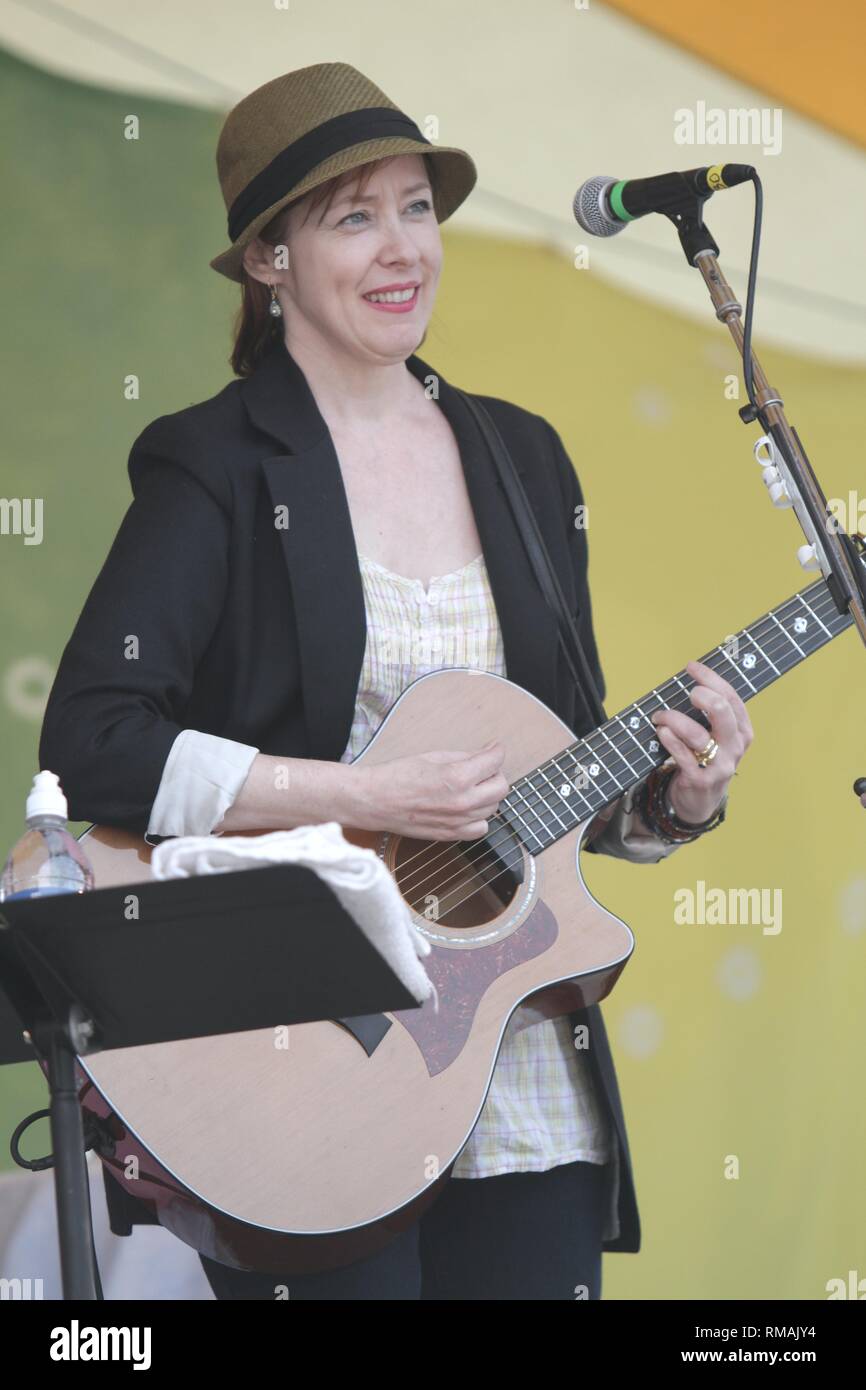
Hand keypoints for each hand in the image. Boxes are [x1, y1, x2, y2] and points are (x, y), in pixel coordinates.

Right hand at [349, 740, 509, 840]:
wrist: (375, 801)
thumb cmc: (398, 775)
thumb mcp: (434, 756)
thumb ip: (465, 757)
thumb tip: (486, 754)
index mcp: (458, 777)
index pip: (495, 761)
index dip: (496, 751)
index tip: (494, 748)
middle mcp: (462, 802)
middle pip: (501, 787)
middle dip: (494, 773)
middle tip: (483, 767)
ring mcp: (457, 822)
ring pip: (493, 808)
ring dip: (487, 795)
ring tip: (471, 787)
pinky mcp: (450, 835)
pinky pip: (480, 828)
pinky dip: (478, 818)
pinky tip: (466, 808)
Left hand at [650, 659, 753, 824]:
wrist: (700, 801)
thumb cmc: (705, 759)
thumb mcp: (717, 737)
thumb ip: (710, 713)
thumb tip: (691, 679)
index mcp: (742, 731)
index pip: (731, 698)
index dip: (711, 678)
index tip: (691, 667)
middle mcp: (734, 747)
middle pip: (722, 712)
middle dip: (701, 695)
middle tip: (686, 693)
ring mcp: (719, 765)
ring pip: (697, 734)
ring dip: (673, 719)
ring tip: (660, 716)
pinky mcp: (700, 780)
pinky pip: (683, 755)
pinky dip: (669, 740)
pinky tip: (661, 731)